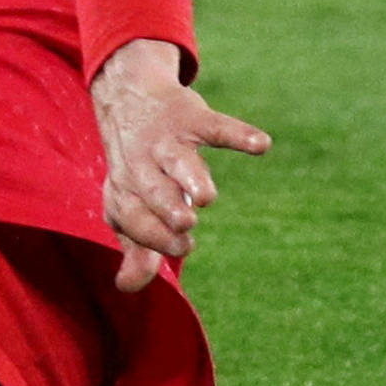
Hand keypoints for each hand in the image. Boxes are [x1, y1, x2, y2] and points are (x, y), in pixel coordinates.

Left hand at [91, 38, 269, 293]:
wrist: (129, 98)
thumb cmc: (135, 166)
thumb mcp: (129, 204)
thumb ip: (135, 246)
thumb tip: (127, 287)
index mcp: (124, 189)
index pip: (131, 216)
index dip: (151, 234)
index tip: (180, 248)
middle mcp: (140, 164)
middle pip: (150, 189)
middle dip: (165, 207)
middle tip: (185, 224)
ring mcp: (166, 139)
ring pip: (178, 159)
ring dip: (192, 176)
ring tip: (206, 197)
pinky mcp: (192, 117)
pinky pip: (217, 125)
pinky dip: (239, 133)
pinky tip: (261, 144)